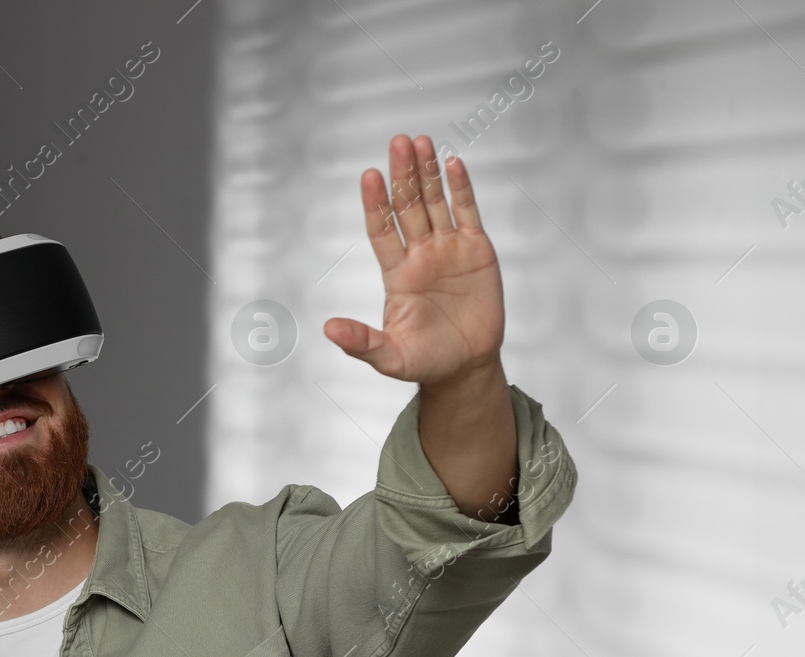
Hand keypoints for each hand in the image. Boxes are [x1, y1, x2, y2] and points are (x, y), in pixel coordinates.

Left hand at [324, 134, 504, 386]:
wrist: (465, 367)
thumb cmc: (425, 361)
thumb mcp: (389, 357)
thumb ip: (361, 342)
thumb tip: (327, 329)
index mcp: (396, 274)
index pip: (382, 230)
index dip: (376, 203)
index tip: (368, 176)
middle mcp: (420, 254)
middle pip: (408, 206)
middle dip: (402, 175)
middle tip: (397, 142)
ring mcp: (448, 249)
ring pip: (435, 202)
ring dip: (427, 172)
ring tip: (420, 141)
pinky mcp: (477, 251)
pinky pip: (467, 213)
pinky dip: (460, 188)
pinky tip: (452, 163)